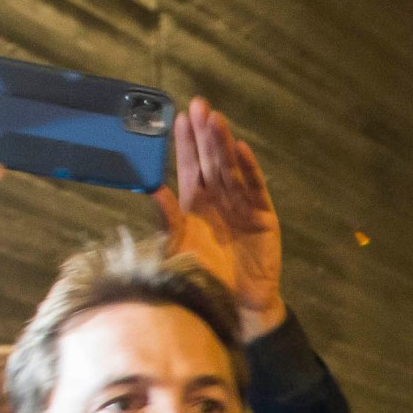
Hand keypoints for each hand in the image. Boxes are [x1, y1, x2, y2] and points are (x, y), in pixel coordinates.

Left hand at [151, 97, 284, 337]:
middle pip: (211, 162)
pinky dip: (249, 170)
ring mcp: (242, 207)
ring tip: (216, 120)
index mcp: (196, 206)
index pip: (189, 167)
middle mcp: (219, 201)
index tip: (179, 117)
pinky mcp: (263, 218)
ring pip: (231, 169)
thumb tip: (150, 188)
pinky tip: (240, 149)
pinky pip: (255, 189)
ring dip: (223, 144)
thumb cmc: (203, 279)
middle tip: (200, 105)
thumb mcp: (179, 246)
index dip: (185, 144)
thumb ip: (167, 217)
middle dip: (205, 135)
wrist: (234, 308)